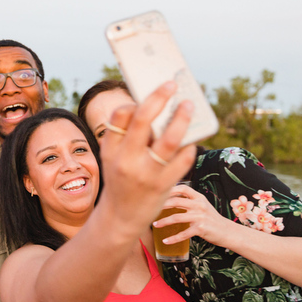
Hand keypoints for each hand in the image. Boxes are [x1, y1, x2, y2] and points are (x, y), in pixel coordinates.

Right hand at [98, 82, 196, 233]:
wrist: (121, 217)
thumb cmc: (121, 178)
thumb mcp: (114, 156)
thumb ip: (128, 136)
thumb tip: (155, 107)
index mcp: (110, 149)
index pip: (121, 115)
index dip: (135, 101)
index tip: (147, 95)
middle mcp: (126, 159)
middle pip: (144, 119)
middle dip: (159, 97)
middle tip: (171, 84)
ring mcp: (146, 173)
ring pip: (169, 139)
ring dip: (182, 118)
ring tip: (188, 105)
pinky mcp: (163, 185)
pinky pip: (182, 159)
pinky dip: (188, 146)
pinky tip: (191, 140)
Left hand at [152, 183, 233, 246]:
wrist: (227, 232)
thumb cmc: (212, 219)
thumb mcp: (203, 206)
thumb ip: (190, 201)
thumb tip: (171, 198)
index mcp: (199, 198)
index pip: (183, 188)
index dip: (170, 189)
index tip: (158, 193)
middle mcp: (199, 205)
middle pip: (175, 201)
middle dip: (161, 205)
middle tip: (150, 209)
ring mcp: (200, 217)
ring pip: (176, 217)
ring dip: (163, 222)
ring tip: (155, 225)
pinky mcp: (200, 229)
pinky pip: (183, 233)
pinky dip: (173, 238)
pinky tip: (166, 241)